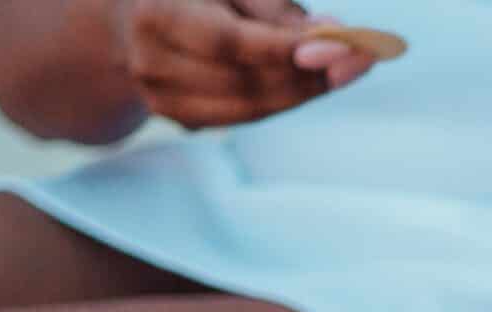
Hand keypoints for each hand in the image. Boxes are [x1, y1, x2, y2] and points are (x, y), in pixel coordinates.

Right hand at [111, 0, 368, 129]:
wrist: (130, 21)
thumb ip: (274, 8)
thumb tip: (334, 34)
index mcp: (157, 15)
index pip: (230, 44)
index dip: (286, 50)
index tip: (340, 46)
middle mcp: (152, 63)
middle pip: (246, 84)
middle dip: (310, 75)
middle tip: (361, 59)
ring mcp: (163, 101)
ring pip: (251, 108)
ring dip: (305, 91)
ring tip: (346, 67)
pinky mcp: (181, 120)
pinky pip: (245, 117)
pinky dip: (284, 100)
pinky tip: (311, 81)